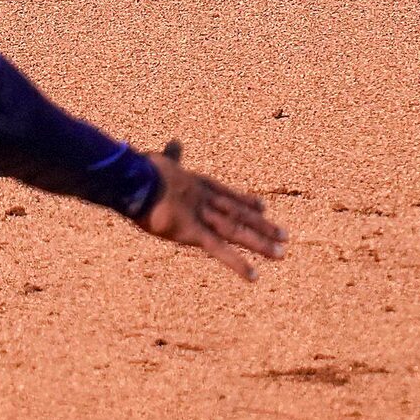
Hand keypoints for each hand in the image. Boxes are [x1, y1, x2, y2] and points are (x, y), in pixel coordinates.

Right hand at [140, 141, 287, 279]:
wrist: (135, 179)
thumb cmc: (142, 169)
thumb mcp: (160, 161)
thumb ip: (171, 156)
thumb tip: (175, 142)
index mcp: (196, 183)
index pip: (226, 194)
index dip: (245, 201)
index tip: (262, 207)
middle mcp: (206, 199)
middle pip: (239, 214)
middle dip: (262, 225)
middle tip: (284, 235)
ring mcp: (202, 216)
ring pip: (237, 231)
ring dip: (261, 243)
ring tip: (281, 253)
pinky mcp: (194, 232)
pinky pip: (219, 250)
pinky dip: (238, 264)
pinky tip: (253, 276)